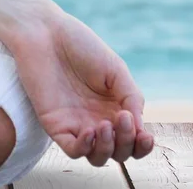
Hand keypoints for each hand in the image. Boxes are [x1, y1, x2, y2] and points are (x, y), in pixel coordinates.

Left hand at [6, 4, 153, 165]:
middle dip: (126, 143)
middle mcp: (98, 119)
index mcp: (116, 106)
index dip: (142, 144)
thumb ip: (132, 98)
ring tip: (105, 126)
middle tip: (122, 119)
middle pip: (119, 151)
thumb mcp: (116, 70)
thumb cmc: (83, 46)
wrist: (47, 35)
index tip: (146, 137)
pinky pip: (73, 150)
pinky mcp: (56, 126)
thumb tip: (140, 128)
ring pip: (97, 157)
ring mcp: (77, 124)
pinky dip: (84, 147)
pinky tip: (90, 131)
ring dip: (107, 149)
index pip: (134, 138)